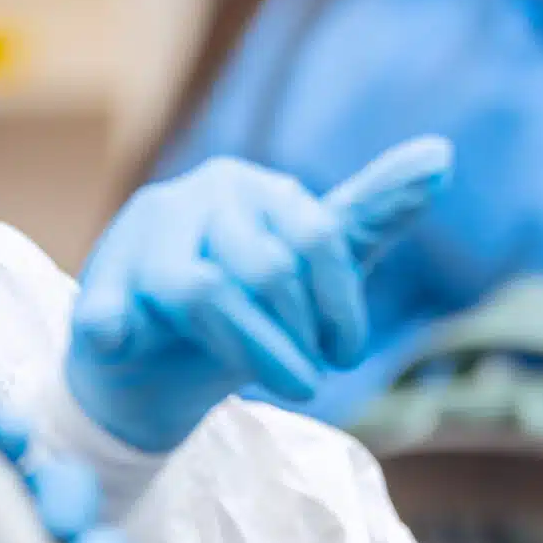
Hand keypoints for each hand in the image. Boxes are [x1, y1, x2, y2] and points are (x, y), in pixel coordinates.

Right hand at [67, 139, 452, 452]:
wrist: (146, 371)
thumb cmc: (237, 317)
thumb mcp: (310, 273)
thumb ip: (367, 217)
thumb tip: (444, 154)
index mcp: (251, 187)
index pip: (315, 236)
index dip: (339, 305)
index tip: (343, 357)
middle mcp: (193, 195)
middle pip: (264, 267)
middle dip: (295, 336)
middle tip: (307, 381)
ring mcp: (138, 236)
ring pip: (204, 292)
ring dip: (250, 351)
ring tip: (278, 387)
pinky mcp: (98, 283)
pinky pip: (111, 309)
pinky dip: (116, 327)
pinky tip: (122, 342)